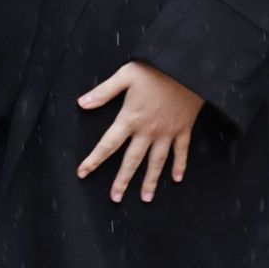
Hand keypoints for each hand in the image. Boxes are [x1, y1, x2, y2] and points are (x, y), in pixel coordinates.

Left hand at [77, 61, 203, 203]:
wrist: (187, 69)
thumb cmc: (154, 70)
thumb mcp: (124, 76)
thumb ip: (103, 92)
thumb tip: (81, 103)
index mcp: (130, 119)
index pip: (108, 144)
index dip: (94, 159)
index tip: (83, 173)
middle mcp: (148, 131)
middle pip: (132, 160)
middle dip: (122, 180)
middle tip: (114, 198)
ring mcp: (167, 132)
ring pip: (157, 162)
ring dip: (151, 181)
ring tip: (145, 198)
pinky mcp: (183, 129)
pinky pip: (181, 152)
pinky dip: (180, 165)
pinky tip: (177, 179)